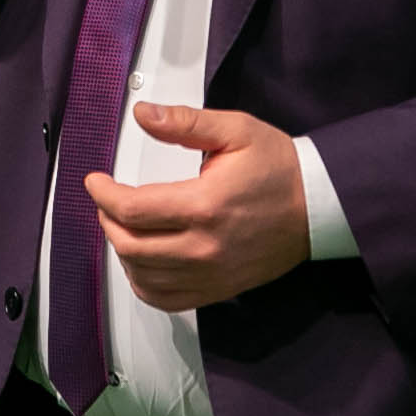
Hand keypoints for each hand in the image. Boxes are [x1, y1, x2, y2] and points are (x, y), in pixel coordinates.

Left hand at [84, 103, 309, 311]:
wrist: (320, 206)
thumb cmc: (279, 167)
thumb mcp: (236, 130)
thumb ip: (184, 122)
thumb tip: (142, 115)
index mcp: (204, 205)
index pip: (132, 209)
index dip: (102, 194)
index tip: (95, 181)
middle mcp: (204, 247)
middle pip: (130, 245)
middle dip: (107, 220)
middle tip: (106, 201)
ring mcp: (210, 273)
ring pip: (143, 275)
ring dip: (121, 251)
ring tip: (122, 226)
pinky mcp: (218, 289)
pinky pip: (166, 300)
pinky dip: (143, 284)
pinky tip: (140, 263)